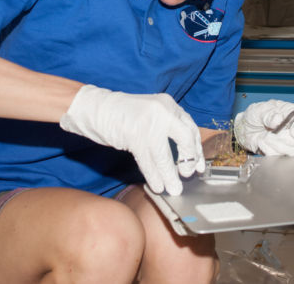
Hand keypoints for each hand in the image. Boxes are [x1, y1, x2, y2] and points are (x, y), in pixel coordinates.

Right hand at [60, 85, 204, 194]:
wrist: (95, 108)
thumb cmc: (122, 114)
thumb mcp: (151, 113)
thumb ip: (167, 127)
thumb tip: (183, 155)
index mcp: (168, 104)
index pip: (190, 128)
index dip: (196, 149)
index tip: (198, 166)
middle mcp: (162, 110)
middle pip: (185, 138)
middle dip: (188, 160)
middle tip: (187, 174)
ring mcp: (149, 122)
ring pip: (165, 156)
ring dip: (170, 175)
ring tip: (174, 189)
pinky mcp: (135, 135)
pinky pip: (148, 161)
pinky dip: (154, 176)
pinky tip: (157, 185)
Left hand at [233, 99, 293, 155]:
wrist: (244, 128)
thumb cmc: (256, 115)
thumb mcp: (260, 109)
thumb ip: (269, 113)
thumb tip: (278, 119)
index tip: (292, 132)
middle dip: (293, 140)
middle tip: (278, 135)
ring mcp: (289, 144)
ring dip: (277, 145)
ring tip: (265, 136)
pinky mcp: (281, 153)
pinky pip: (280, 157)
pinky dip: (269, 150)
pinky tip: (262, 141)